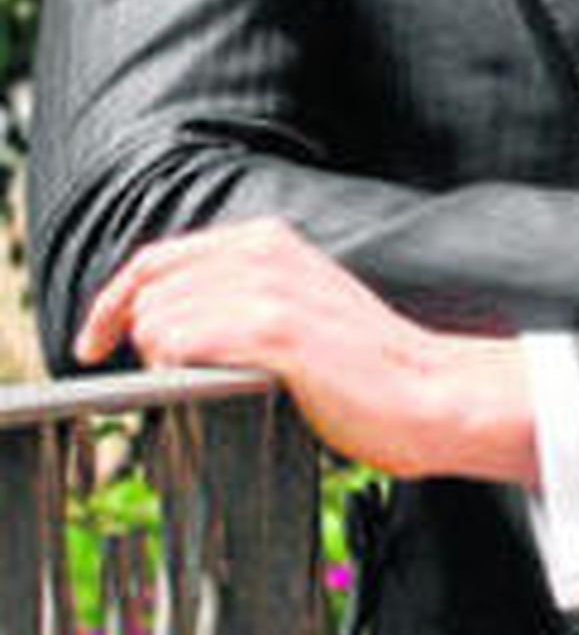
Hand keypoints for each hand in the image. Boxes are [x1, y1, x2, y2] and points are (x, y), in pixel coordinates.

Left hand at [74, 219, 535, 483]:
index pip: (156, 259)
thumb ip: (240, 300)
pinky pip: (186, 341)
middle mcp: (265, 252)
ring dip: (159, 360)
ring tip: (194, 387)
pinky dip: (176, 368)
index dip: (112, 302)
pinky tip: (205, 388)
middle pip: (149, 289)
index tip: (94, 341)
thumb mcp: (298, 309)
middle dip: (135, 339)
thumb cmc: (367, 369)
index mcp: (268, 241)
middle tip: (149, 381)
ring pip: (160, 317)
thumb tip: (168, 326)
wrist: (429, 393)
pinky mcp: (276, 331)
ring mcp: (270, 288)